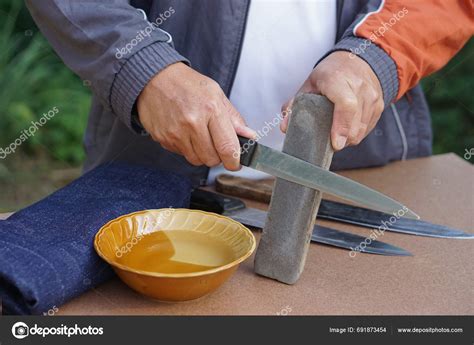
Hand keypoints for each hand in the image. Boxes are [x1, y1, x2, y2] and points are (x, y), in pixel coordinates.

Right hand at [137, 63, 255, 169]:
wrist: (154, 78)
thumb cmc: (187, 84)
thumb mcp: (216, 94)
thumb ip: (233, 118)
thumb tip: (249, 136)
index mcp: (211, 109)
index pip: (227, 148)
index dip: (234, 161)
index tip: (236, 163)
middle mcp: (192, 123)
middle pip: (212, 159)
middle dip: (217, 156)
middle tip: (215, 143)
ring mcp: (176, 133)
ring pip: (196, 160)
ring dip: (201, 153)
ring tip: (198, 135)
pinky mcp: (163, 139)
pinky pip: (181, 154)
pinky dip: (186, 148)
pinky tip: (184, 132)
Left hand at [280, 51, 383, 150]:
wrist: (359, 60)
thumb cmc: (331, 74)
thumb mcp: (310, 84)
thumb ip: (295, 105)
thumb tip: (285, 127)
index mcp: (338, 79)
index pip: (346, 104)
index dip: (341, 126)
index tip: (336, 144)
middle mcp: (359, 87)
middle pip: (355, 123)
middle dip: (342, 139)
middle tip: (328, 143)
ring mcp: (372, 97)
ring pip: (362, 130)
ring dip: (348, 138)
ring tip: (335, 135)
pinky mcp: (379, 106)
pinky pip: (367, 129)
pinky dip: (356, 134)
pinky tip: (346, 130)